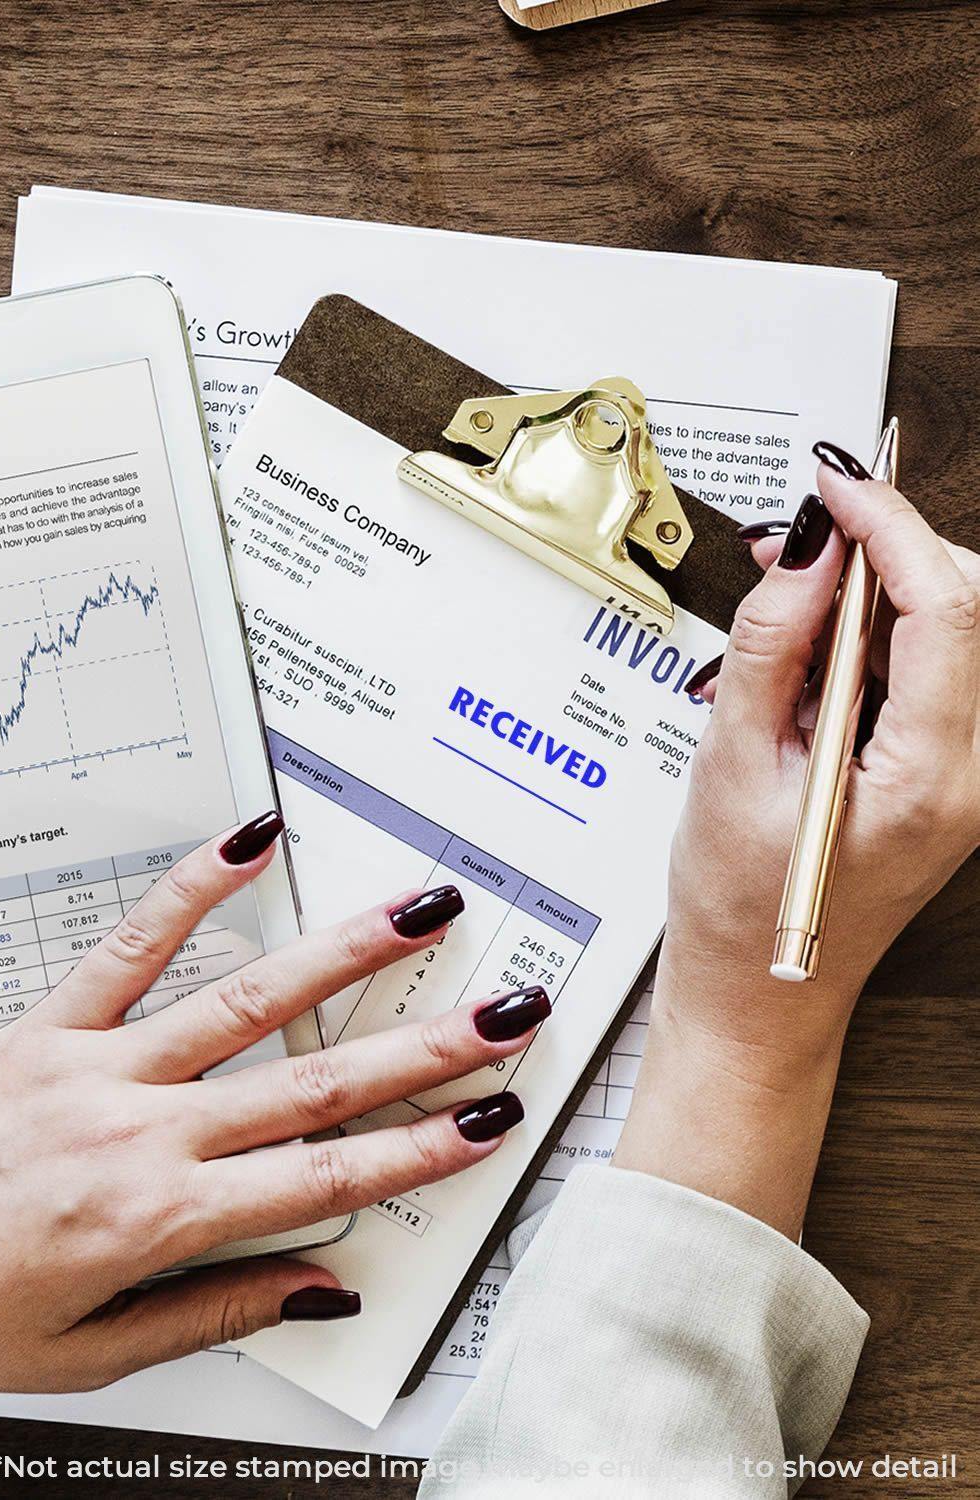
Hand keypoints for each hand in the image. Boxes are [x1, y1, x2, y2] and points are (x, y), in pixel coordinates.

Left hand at [0, 817, 547, 1391]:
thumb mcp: (92, 1354)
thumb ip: (214, 1309)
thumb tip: (320, 1281)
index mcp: (156, 1221)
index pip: (320, 1181)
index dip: (416, 1150)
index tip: (486, 1120)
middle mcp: (139, 1132)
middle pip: (310, 1086)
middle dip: (421, 1048)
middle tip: (504, 1013)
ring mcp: (96, 1065)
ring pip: (243, 1003)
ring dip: (341, 957)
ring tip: (416, 916)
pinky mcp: (49, 1023)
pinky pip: (130, 945)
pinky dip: (193, 889)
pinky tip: (248, 844)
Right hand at [616, 450, 979, 1235]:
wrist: (757, 992)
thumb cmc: (739, 908)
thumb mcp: (731, 768)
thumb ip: (772, 649)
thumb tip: (806, 555)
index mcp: (929, 779)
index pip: (945, 608)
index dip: (890, 527)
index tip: (835, 484)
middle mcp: (973, 776)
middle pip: (968, 609)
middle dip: (891, 550)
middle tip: (805, 533)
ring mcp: (967, 776)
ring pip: (953, 634)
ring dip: (881, 592)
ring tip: (793, 595)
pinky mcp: (944, 773)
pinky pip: (930, 673)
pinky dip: (878, 635)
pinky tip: (815, 643)